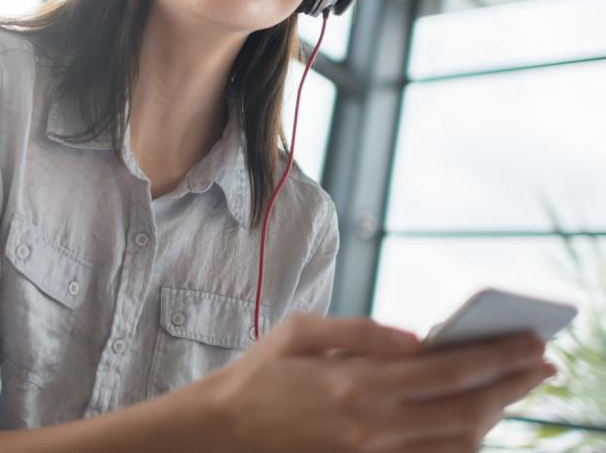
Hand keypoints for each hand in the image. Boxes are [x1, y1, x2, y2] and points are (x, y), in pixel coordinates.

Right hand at [206, 314, 553, 452]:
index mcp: (356, 382)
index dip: (494, 357)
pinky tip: (475, 422)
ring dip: (495, 415)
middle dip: (511, 386)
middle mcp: (372, 425)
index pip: (445, 370)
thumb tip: (416, 336)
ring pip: (456, 443)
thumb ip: (361, 330)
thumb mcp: (300, 331)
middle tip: (544, 364)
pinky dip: (463, 443)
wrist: (227, 429)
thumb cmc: (261, 373)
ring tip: (514, 389)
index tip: (529, 342)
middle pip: (465, 410)